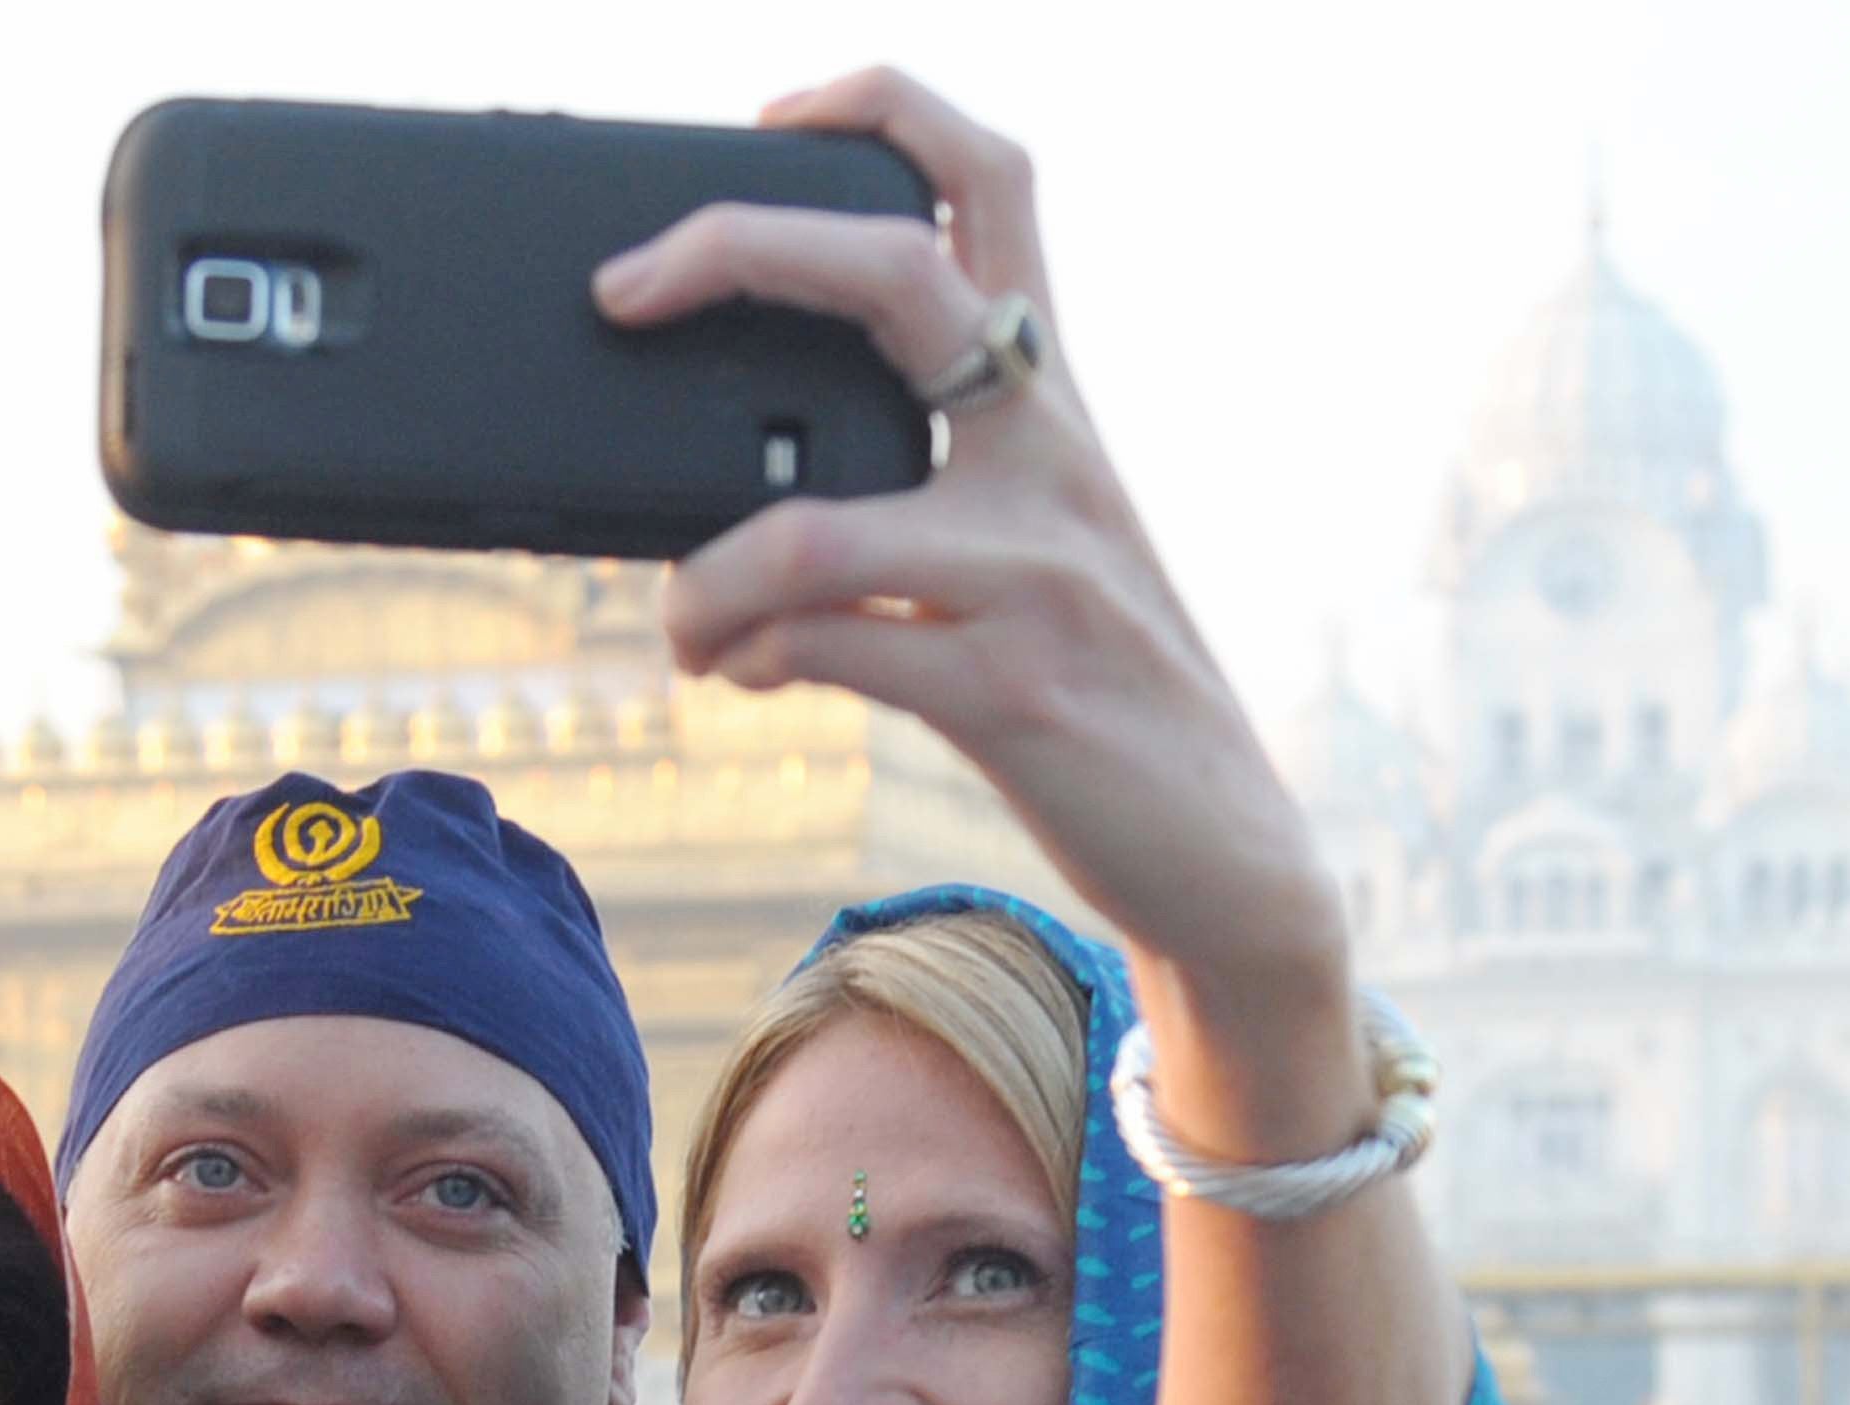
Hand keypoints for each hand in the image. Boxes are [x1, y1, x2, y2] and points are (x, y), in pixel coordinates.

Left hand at [591, 67, 1346, 1029]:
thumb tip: (738, 479)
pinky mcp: (1010, 692)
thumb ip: (921, 484)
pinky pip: (830, 648)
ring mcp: (1034, 573)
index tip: (776, 111)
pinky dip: (750, 655)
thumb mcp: (1033, 548)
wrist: (1227, 849)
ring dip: (703, 573)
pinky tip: (741, 672)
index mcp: (1055, 399)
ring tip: (680, 619)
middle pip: (897, 278)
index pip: (995, 184)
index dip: (888, 110)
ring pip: (815, 518)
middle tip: (623, 294)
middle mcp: (1052, 456)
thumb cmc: (1097, 688)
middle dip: (735, 251)